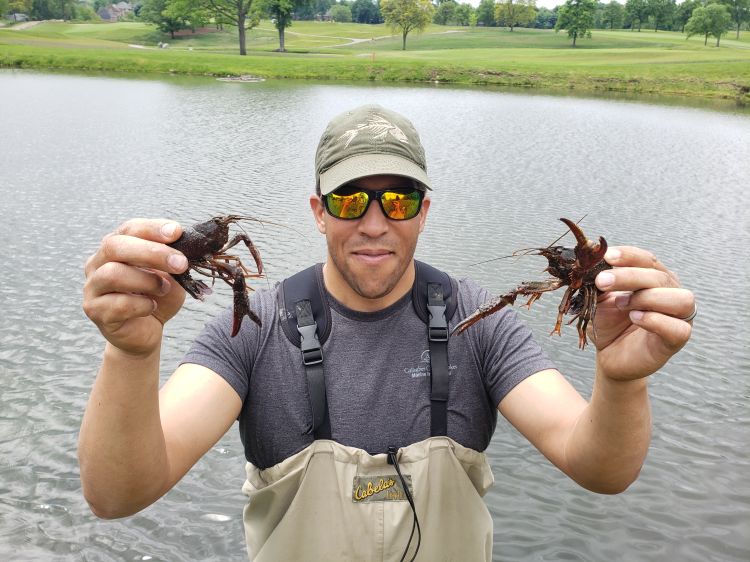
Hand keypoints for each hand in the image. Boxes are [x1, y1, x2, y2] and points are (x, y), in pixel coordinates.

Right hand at [83, 219, 187, 356]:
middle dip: (152, 252)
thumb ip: (175, 260)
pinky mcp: (95, 311)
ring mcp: (92, 287)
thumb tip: (189, 246)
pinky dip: (141, 304)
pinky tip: (152, 306)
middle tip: (181, 264)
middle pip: (115, 246)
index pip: (129, 228)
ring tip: (164, 289)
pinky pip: (117, 304)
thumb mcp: (172, 275)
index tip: (176, 232)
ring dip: (147, 280)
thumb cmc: (158, 297)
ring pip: (112, 274)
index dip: (152, 228)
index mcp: (117, 247)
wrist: (146, 332)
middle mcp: (98, 263)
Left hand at [591, 246, 694, 381]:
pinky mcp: (676, 340)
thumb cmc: (609, 323)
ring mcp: (678, 317)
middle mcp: (671, 293)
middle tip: (601, 281)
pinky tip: (634, 318)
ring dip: (647, 298)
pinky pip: (678, 328)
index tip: (607, 256)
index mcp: (654, 278)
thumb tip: (592, 263)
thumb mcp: (600, 299)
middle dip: (628, 276)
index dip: (629, 256)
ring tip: (622, 304)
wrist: (609, 355)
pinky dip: (655, 321)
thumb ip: (600, 281)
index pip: (647, 260)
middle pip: (660, 277)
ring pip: (681, 299)